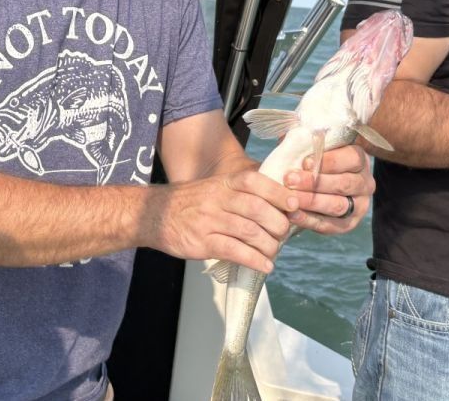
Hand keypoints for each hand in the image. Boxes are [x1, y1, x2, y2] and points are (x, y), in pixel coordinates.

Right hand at [143, 169, 297, 272]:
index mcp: (224, 183)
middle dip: (278, 224)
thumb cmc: (192, 202)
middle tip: (283, 234)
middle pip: (257, 209)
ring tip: (273, 253)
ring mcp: (209, 220)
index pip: (256, 182)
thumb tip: (280, 206)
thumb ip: (242, 193)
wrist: (153, 214)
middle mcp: (217, 198)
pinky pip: (234, 251)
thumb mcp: (215, 187)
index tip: (295, 204)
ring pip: (249, 232)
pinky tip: (265, 266)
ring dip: (269, 246)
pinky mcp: (201, 242)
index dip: (279, 193)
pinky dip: (254, 260)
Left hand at [283, 144, 373, 234]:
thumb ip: (305, 141)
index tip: (305, 162)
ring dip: (311, 202)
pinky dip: (309, 220)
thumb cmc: (315, 161)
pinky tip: (293, 215)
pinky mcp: (349, 224)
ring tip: (290, 199)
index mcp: (359, 160)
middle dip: (314, 183)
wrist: (321, 187)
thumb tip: (291, 138)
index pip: (351, 158)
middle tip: (289, 180)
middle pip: (343, 183)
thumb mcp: (314, 147)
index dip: (329, 161)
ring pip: (338, 205)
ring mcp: (359, 205)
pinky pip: (330, 225)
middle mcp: (364, 183)